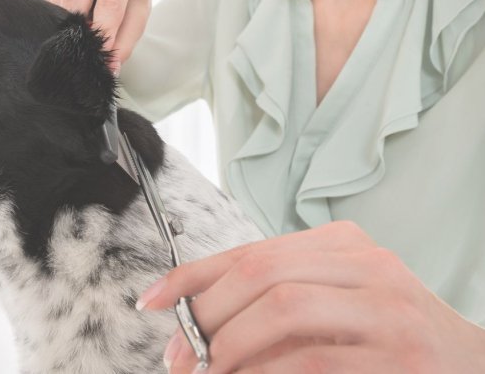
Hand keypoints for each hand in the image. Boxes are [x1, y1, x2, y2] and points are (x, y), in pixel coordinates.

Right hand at [43, 0, 150, 73]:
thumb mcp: (136, 18)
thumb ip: (124, 44)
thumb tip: (107, 68)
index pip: (109, 4)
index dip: (103, 34)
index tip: (99, 56)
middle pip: (74, 0)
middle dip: (77, 29)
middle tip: (83, 47)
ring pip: (57, 0)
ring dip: (66, 21)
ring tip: (82, 25)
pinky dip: (57, 10)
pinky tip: (73, 9)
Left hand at [136, 221, 484, 372]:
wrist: (467, 366)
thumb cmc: (386, 338)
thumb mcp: (329, 303)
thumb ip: (272, 301)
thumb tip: (190, 325)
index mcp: (343, 244)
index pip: (249, 251)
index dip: (191, 275)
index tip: (151, 301)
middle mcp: (368, 265)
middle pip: (260, 274)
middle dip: (205, 316)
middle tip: (181, 354)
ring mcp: (388, 309)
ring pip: (281, 310)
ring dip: (229, 348)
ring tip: (209, 373)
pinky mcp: (398, 357)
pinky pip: (309, 361)